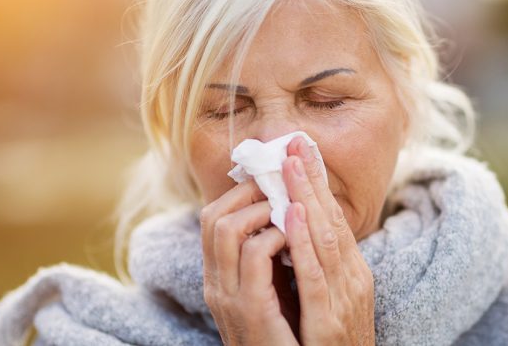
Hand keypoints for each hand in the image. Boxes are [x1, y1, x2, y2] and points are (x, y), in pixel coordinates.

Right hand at [200, 180, 298, 344]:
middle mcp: (217, 284)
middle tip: (279, 182)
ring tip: (288, 206)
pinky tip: (295, 233)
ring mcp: (228, 296)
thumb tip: (283, 218)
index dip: (239, 191)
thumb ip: (269, 260)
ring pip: (227, 228)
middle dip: (248, 191)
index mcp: (221, 278)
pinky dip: (275, 235)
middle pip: (212, 216)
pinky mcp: (250, 309)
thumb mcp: (273, 292)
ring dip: (261, 208)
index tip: (271, 177)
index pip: (212, 219)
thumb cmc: (289, 336)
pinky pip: (254, 255)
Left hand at [281, 136, 375, 344]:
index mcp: (352, 272)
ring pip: (324, 239)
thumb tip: (296, 229)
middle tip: (295, 142)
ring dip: (306, 198)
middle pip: (331, 220)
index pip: (333, 219)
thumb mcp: (330, 298)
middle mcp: (352, 279)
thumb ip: (317, 266)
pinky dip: (303, 243)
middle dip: (312, 179)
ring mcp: (343, 299)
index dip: (317, 183)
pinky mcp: (328, 322)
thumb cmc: (332, 344)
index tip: (302, 150)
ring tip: (291, 164)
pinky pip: (313, 275)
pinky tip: (292, 214)